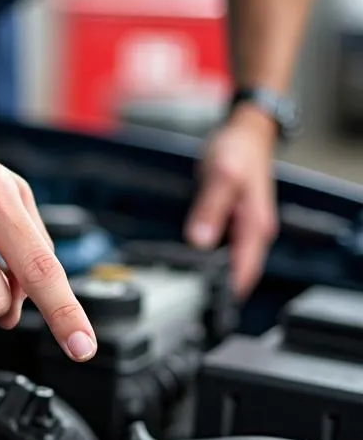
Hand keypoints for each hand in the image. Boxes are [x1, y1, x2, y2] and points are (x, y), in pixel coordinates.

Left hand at [184, 106, 279, 297]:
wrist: (244, 131)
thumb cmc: (237, 149)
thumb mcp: (221, 176)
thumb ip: (209, 210)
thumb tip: (199, 241)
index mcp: (255, 226)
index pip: (244, 273)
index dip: (226, 294)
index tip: (204, 308)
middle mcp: (253, 232)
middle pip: (237, 273)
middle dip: (216, 291)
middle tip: (187, 305)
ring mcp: (243, 228)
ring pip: (228, 263)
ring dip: (210, 276)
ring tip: (184, 291)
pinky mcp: (232, 222)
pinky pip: (222, 249)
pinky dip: (207, 260)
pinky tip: (189, 265)